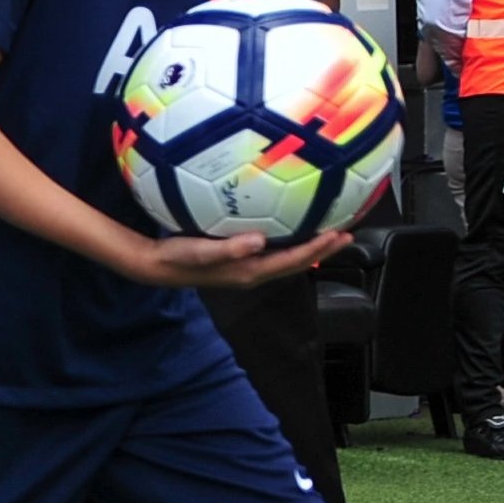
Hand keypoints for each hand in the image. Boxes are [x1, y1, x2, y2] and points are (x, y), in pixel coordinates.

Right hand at [135, 227, 350, 289]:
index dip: (316, 248)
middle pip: (297, 263)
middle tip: (347, 235)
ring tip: (330, 235)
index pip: (291, 261)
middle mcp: (254, 272)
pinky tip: (293, 230)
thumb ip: (229, 249)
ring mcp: (248, 268)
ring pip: (289, 259)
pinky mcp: (241, 261)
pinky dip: (292, 243)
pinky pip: (276, 253)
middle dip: (323, 250)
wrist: (157, 266)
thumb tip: (260, 240)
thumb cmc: (177, 257)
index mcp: (250, 271)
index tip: (336, 234)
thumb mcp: (199, 252)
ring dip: (312, 248)